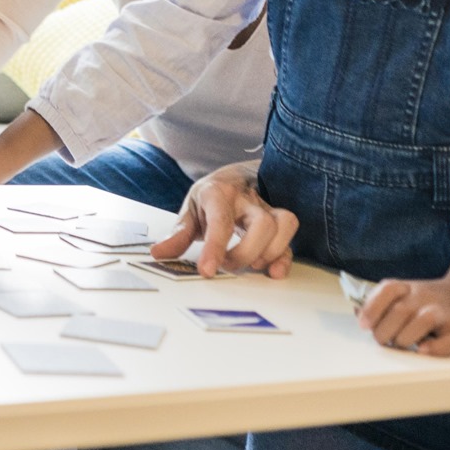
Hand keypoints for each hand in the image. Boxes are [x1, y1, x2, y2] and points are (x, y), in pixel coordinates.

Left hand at [147, 163, 297, 277]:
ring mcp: (268, 207)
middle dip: (246, 253)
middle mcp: (248, 198)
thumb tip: (158, 254)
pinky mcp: (281, 222)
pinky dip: (285, 258)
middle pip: (262, 223)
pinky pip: (291, 238)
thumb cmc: (212, 196)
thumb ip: (177, 234)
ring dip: (270, 252)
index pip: (220, 220)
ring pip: (284, 224)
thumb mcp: (191, 210)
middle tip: (228, 266)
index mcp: (219, 193)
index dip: (215, 247)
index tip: (207, 271)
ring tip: (250, 265)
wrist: (238, 176)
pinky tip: (273, 272)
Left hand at [356, 248, 449, 355]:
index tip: (365, 325)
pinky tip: (424, 350)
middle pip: (399, 311)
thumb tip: (359, 316)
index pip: (387, 290)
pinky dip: (435, 348)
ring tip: (406, 345)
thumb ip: (382, 304)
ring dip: (406, 339)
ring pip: (422, 322)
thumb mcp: (406, 295)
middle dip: (385, 332)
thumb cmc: (432, 302)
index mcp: (409, 288)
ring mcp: (447, 313)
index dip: (372, 308)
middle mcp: (427, 297)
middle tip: (387, 341)